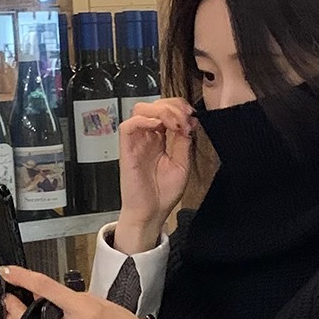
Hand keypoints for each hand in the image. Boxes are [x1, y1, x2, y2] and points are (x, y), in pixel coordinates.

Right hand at [116, 98, 195, 251]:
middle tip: (185, 118)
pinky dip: (144, 120)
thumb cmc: (164, 193)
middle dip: (172, 105)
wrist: (152, 213)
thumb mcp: (182, 163)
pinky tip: (158, 127)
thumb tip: (190, 120)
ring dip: (160, 110)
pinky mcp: (126, 150)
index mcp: (161, 139)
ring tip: (174, 123)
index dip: (179, 107)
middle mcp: (147, 137)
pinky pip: (128, 126)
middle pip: (154, 105)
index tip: (192, 116)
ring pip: (140, 110)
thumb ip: (184, 141)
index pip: (166, 110)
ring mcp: (136, 142)